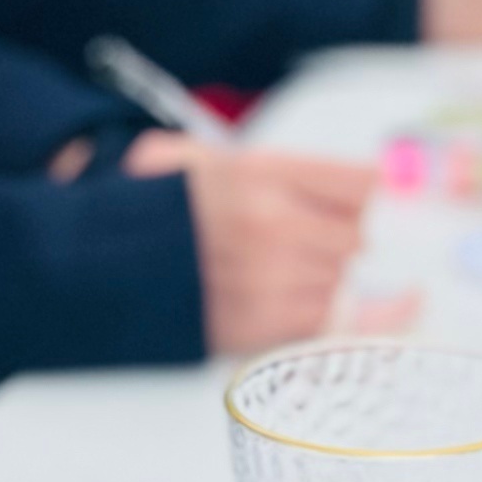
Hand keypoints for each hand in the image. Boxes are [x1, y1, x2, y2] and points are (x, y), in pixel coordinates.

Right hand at [160, 145, 376, 351]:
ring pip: (342, 278)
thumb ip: (269, 167)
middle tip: (344, 245)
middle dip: (356, 241)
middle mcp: (270, 220)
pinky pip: (325, 322)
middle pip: (359, 234)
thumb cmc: (147, 211)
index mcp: (259, 170)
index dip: (382, 196)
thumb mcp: (195, 155)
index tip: (390, 205)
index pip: (359, 182)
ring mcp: (266, 275)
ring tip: (314, 275)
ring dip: (337, 278)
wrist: (91, 267)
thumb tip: (364, 181)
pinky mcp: (257, 325)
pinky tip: (354, 312)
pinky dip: (337, 316)